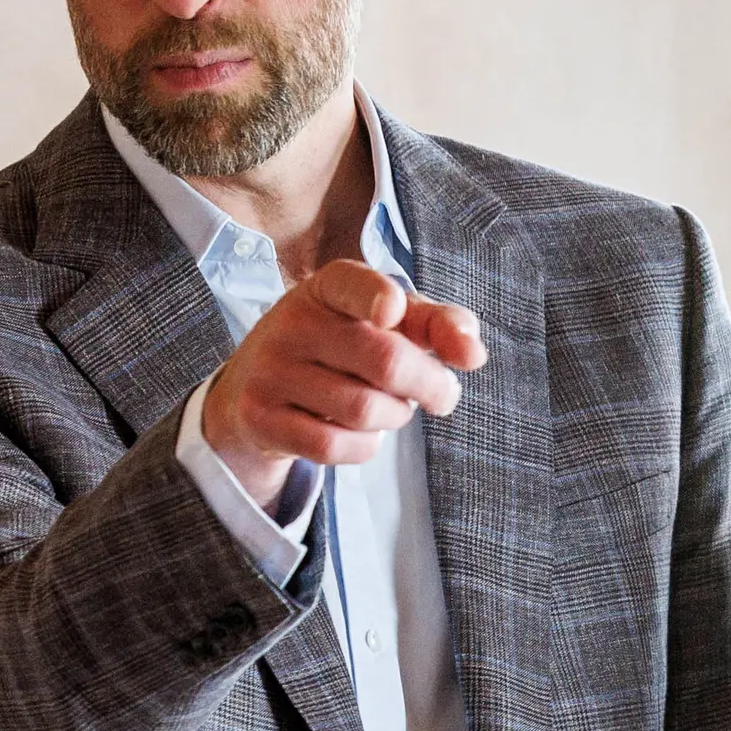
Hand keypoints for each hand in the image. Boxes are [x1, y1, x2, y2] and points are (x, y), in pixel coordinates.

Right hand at [199, 257, 486, 501]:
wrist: (257, 385)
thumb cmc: (344, 348)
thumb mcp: (387, 324)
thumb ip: (437, 326)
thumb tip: (473, 354)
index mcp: (327, 288)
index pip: (355, 284)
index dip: (380, 297)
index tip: (393, 314)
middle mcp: (291, 321)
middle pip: (385, 361)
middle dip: (431, 386)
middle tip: (441, 395)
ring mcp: (269, 370)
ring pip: (364, 410)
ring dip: (396, 417)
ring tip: (389, 407)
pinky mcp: (258, 417)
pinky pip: (334, 446)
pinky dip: (364, 446)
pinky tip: (358, 432)